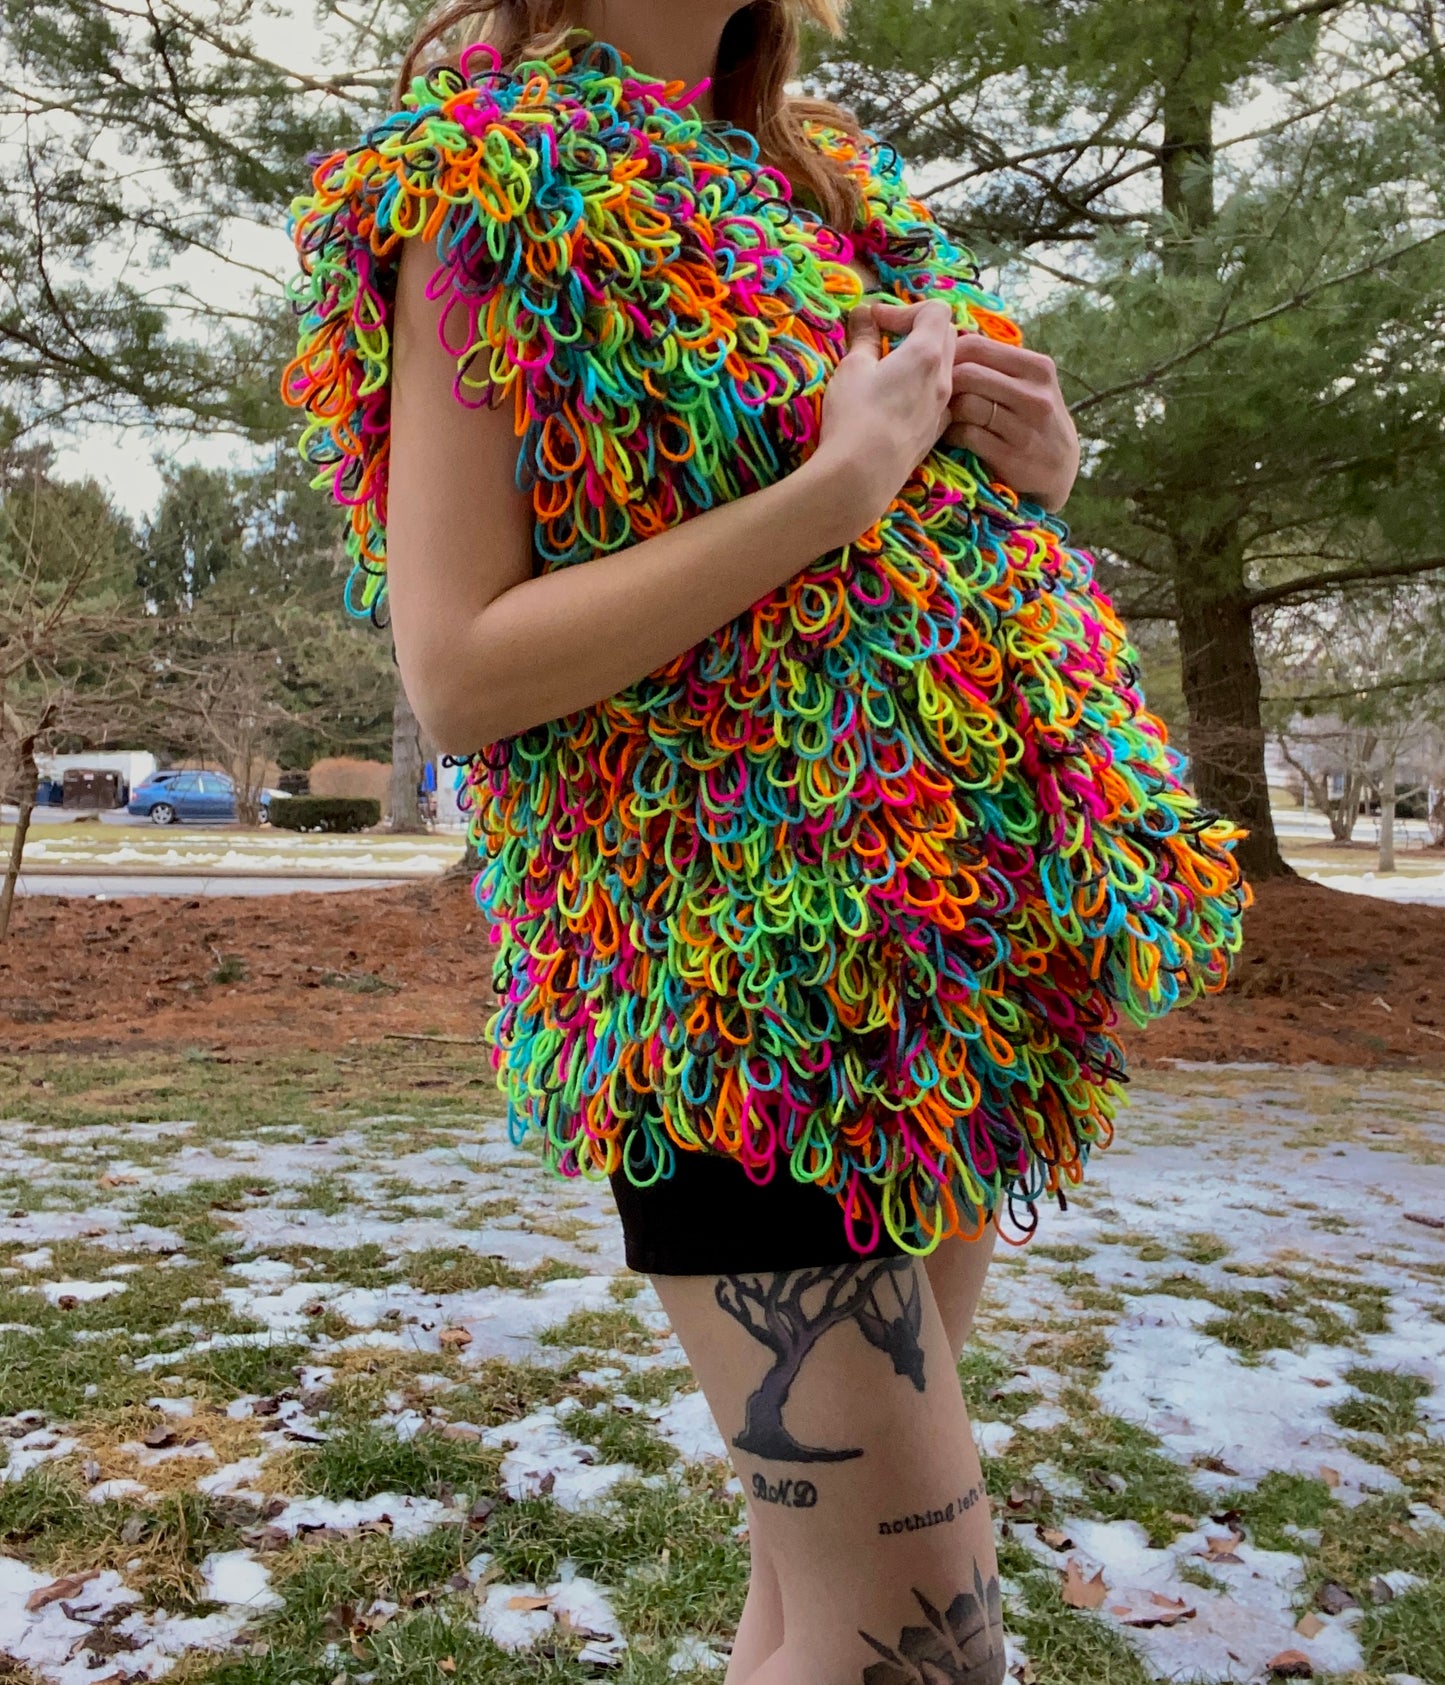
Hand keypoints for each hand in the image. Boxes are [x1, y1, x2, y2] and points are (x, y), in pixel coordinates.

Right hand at [814, 298, 957, 528]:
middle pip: (947, 336)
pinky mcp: (936, 434)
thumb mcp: (852, 368)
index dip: (905, 309)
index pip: (935, 310)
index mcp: (927, 353)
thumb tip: (863, 314)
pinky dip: (923, 389)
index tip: (876, 322)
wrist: (862, 478)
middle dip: (917, 330)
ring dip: (921, 362)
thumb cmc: (855, 416)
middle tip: (885, 341)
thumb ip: (863, 338)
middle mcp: (944, 379)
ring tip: (891, 372)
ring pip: (945, 370)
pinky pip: (939, 398)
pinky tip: (898, 403)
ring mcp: (944, 409)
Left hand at [944, 334, 1079, 511]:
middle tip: (939, 395)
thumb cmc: (1036, 420)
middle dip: (946, 384)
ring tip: (946, 416)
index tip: (943, 368)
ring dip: (948, 412)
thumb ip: (999, 365)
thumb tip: (951, 340)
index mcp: (1038, 368)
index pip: (979, 346)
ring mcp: (1024, 427)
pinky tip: (952, 436)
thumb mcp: (1032, 385)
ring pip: (966, 405)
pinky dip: (952, 435)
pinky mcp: (1011, 456)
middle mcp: (1035, 395)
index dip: (950, 355)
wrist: (1060, 469)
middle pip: (968, 374)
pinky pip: (967, 435)